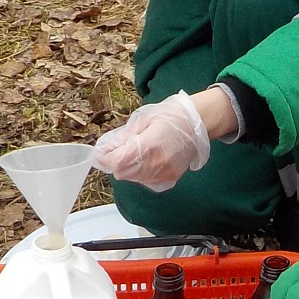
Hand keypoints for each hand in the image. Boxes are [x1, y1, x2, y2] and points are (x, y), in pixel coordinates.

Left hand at [92, 92, 214, 191]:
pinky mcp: (169, 179)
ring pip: (133, 179)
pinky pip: (145, 182)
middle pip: (122, 173)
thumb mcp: (143, 119)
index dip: (105, 159)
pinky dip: (140, 174)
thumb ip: (124, 137)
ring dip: (127, 168)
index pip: (117, 162)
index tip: (101, 153)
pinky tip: (146, 161)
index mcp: (149, 145)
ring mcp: (164, 174)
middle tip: (117, 150)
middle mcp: (157, 164)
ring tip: (135, 153)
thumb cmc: (171, 117)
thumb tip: (106, 149)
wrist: (197, 124)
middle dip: (115, 163)